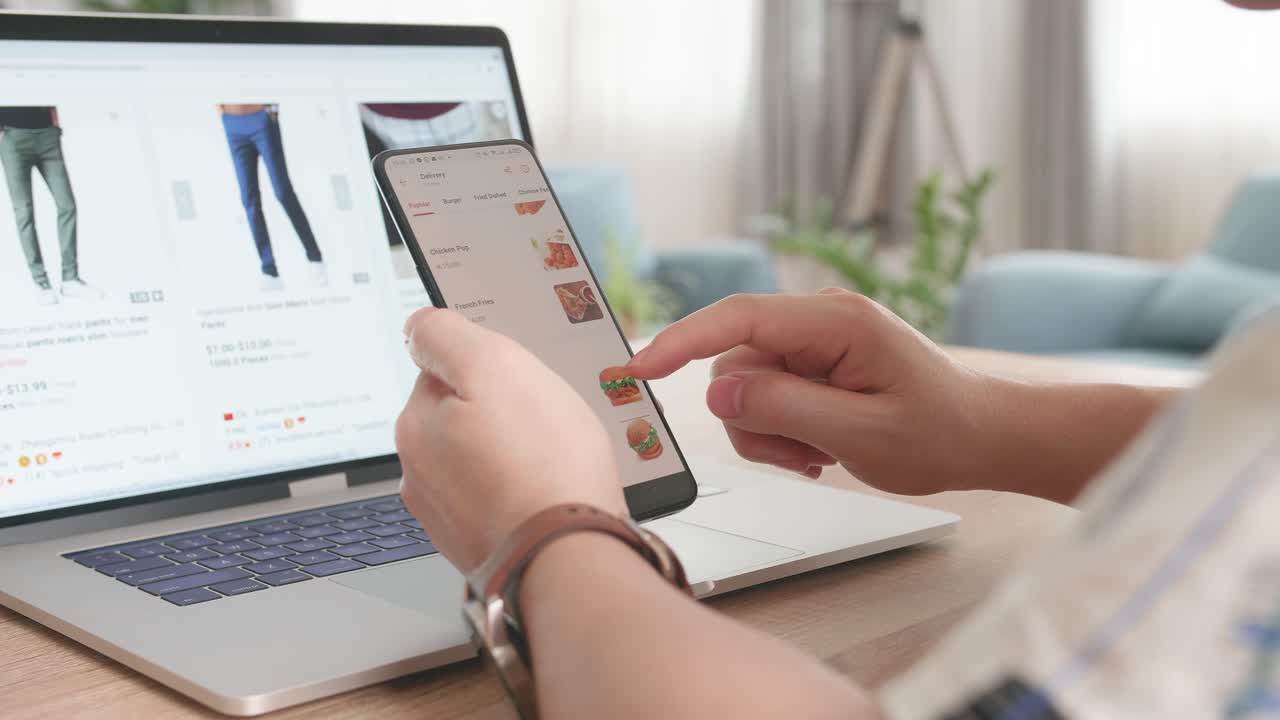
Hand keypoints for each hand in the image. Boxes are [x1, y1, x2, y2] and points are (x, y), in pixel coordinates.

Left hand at [397, 308, 626, 569]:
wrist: (570, 557)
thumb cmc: (542, 464)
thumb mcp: (494, 366)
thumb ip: (447, 335)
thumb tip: (419, 325)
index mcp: (415, 425)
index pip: (445, 369)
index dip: (490, 369)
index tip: (519, 384)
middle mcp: (419, 473)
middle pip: (464, 416)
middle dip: (501, 413)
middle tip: (543, 424)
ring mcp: (448, 515)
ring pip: (484, 459)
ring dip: (515, 453)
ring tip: (553, 461)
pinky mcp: (481, 544)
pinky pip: (503, 497)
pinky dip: (524, 490)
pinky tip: (550, 493)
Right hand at [627, 289, 991, 495]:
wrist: (982, 436)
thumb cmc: (940, 432)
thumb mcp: (860, 434)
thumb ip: (784, 410)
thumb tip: (716, 395)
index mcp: (836, 322)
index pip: (739, 319)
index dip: (682, 341)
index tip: (640, 368)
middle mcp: (819, 321)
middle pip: (735, 365)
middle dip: (753, 420)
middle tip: (802, 457)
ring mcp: (815, 341)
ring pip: (744, 387)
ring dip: (768, 432)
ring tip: (818, 455)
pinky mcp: (813, 362)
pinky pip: (766, 395)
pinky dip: (780, 430)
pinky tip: (818, 448)